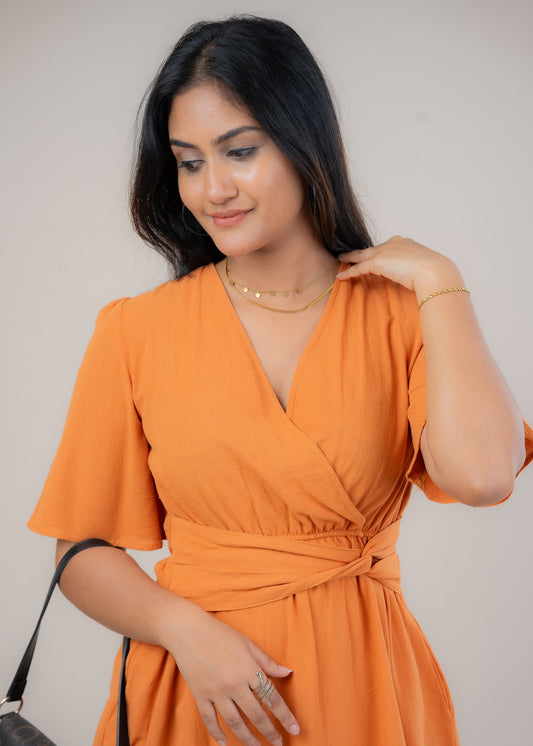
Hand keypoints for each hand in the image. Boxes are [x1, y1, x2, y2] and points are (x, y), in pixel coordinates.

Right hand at [166, 604, 299, 745]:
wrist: (188, 630)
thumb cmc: (220, 634)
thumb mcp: (247, 644)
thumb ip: (267, 662)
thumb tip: (288, 672)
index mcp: (248, 670)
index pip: (272, 699)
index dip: (285, 716)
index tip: (295, 729)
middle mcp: (234, 684)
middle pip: (256, 716)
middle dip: (270, 733)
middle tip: (278, 744)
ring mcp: (216, 692)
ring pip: (235, 723)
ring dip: (248, 739)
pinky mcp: (200, 695)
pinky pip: (210, 720)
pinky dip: (217, 734)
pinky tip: (225, 743)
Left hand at [337, 235, 461, 297]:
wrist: (434, 272)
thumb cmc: (435, 273)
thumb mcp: (425, 268)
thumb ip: (416, 270)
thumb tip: (417, 280)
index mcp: (405, 243)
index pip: (387, 247)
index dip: (379, 252)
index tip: (372, 256)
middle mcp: (393, 243)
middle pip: (372, 249)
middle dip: (361, 252)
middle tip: (350, 254)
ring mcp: (384, 251)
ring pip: (361, 255)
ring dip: (350, 258)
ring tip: (341, 261)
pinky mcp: (377, 262)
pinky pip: (358, 268)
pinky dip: (349, 272)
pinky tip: (341, 277)